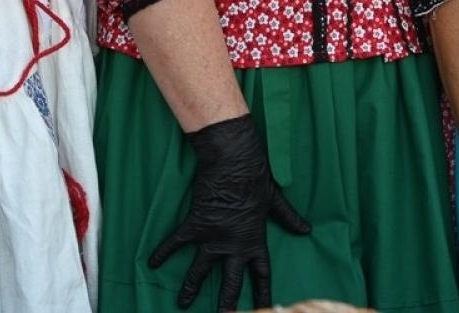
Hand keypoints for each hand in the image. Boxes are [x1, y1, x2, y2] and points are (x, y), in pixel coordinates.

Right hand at [149, 114, 311, 310]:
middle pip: (231, 281)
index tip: (264, 310)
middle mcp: (234, 244)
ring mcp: (213, 236)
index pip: (261, 272)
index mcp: (254, 239)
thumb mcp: (275, 200)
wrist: (233, 160)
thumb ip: (288, 218)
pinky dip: (163, 252)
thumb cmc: (257, 177)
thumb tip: (306, 230)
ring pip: (200, 269)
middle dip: (227, 302)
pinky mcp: (195, 223)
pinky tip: (152, 263)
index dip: (264, 293)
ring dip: (190, 287)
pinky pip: (176, 242)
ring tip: (183, 304)